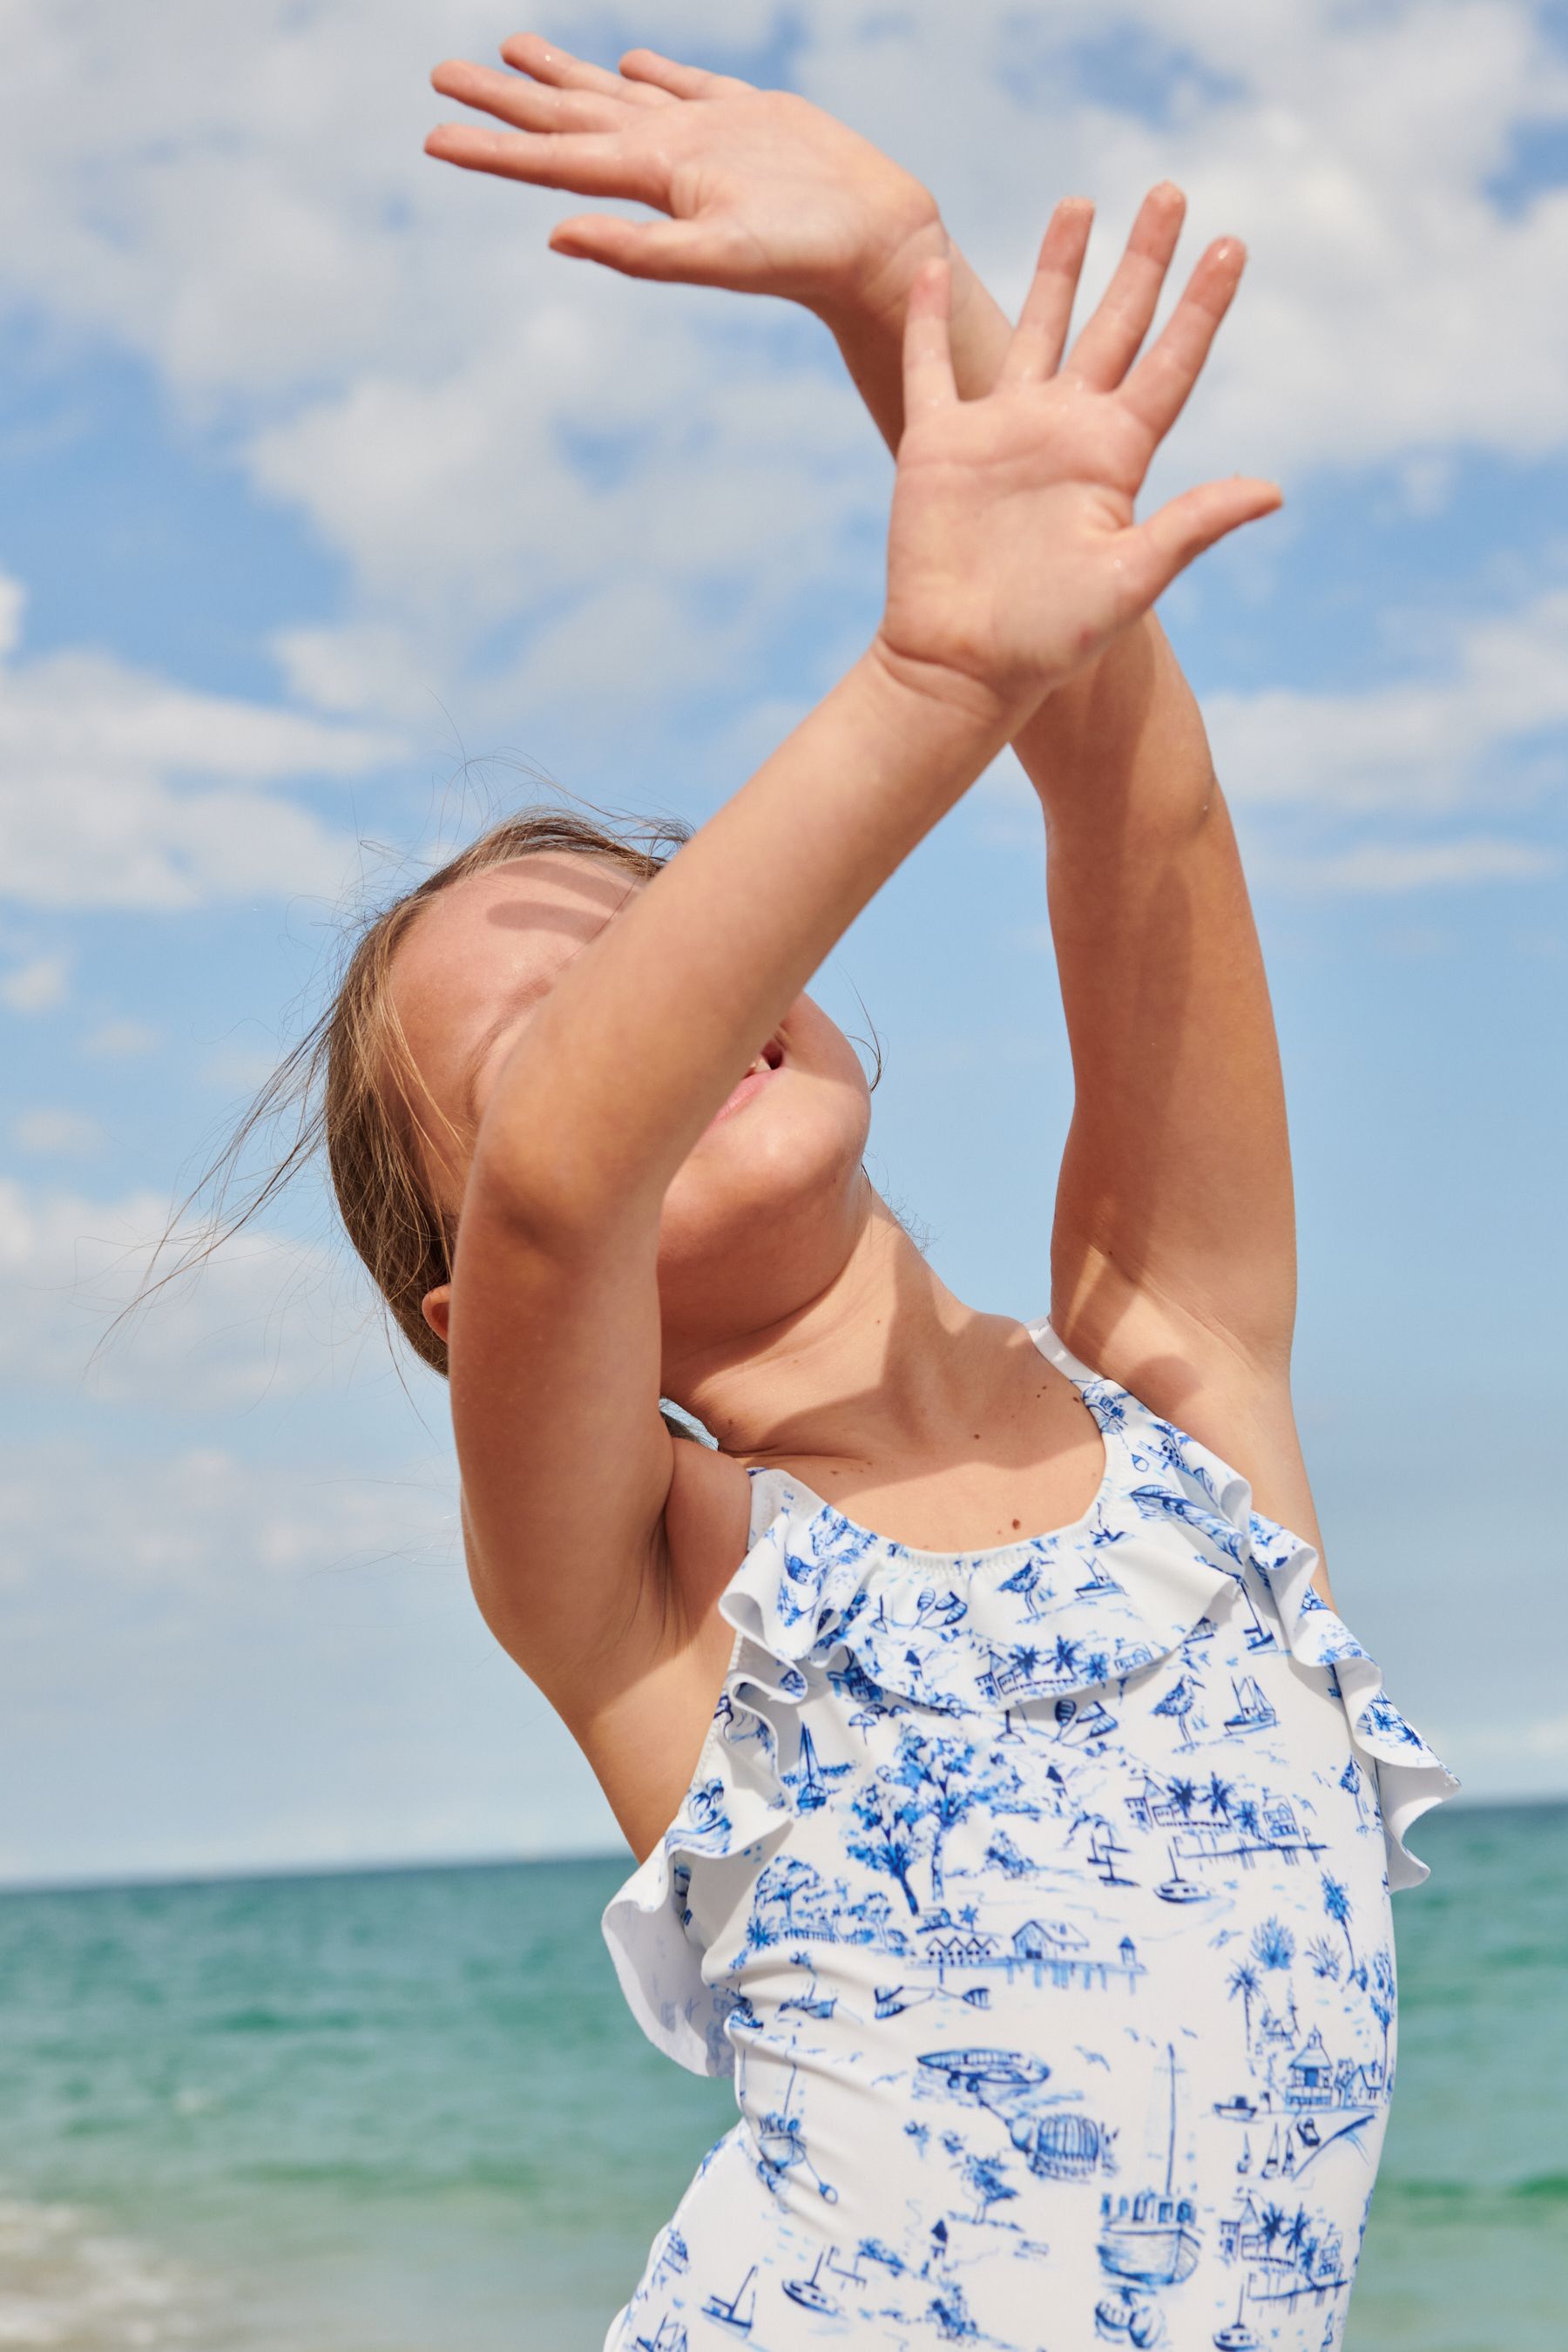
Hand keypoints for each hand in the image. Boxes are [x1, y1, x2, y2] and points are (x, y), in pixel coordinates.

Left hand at [425, 34, 942, 320]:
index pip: (551, 160)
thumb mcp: (718, 256)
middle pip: (566, 117)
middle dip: (502, 97)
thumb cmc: (805, 257)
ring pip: (615, 93)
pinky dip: (654, 71)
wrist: (879, 246)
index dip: (489, 148)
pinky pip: (686, 84)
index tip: (431, 139)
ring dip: (562, 75)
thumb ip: (639, 250)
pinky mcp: (749, 115)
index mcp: (649, 179)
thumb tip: (555, 233)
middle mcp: (665, 153)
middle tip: (439, 72)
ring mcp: (705, 133)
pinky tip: (630, 61)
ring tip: (513, 48)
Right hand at [873, 195, 1280, 724]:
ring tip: (1080, 203)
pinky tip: (936, 267)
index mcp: (1115, 457)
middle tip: (1171, 191)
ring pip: (1035, 326)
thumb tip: (1273, 492)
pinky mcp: (939, 446)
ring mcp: (1002, 433)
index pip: (1171, 364)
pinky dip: (930, 318)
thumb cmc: (1047, 641)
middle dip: (1143, 260)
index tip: (1233, 245)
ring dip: (1057, 266)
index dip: (1203, 305)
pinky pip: (931, 366)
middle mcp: (1065, 431)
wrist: (958, 668)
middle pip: (1115, 325)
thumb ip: (1192, 527)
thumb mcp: (1129, 582)